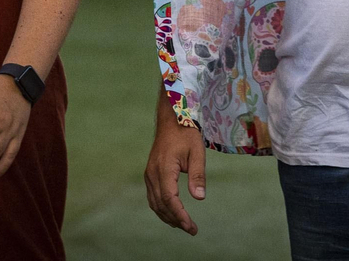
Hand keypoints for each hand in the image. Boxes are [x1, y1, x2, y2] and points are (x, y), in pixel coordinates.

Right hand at [145, 115, 205, 234]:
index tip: (191, 226)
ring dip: (168, 216)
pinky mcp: (150, 174)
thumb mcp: (197, 152)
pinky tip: (172, 213)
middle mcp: (153, 174)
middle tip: (191, 229)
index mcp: (164, 169)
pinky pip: (153, 197)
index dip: (180, 215)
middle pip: (161, 205)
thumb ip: (198, 175)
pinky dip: (162, 208)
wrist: (171, 118)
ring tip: (183, 225)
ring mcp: (149, 174)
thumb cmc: (186, 133)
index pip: (170, 199)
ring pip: (155, 203)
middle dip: (176, 220)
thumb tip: (199, 198)